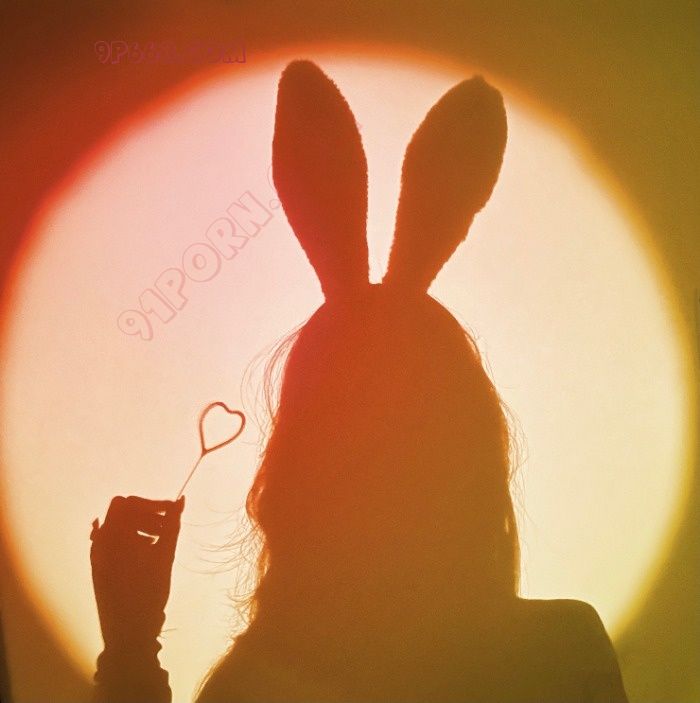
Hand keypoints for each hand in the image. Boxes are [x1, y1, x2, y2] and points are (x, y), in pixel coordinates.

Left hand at [90, 495, 183, 648]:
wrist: (128, 634)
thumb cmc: (148, 593)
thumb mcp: (164, 556)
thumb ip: (172, 525)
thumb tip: (181, 500)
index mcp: (113, 537)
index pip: (127, 503)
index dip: (151, 504)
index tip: (170, 514)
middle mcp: (100, 543)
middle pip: (122, 513)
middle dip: (146, 515)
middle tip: (166, 528)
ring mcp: (97, 556)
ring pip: (118, 527)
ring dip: (140, 527)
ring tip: (159, 542)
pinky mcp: (100, 568)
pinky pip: (113, 543)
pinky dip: (131, 540)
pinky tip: (147, 553)